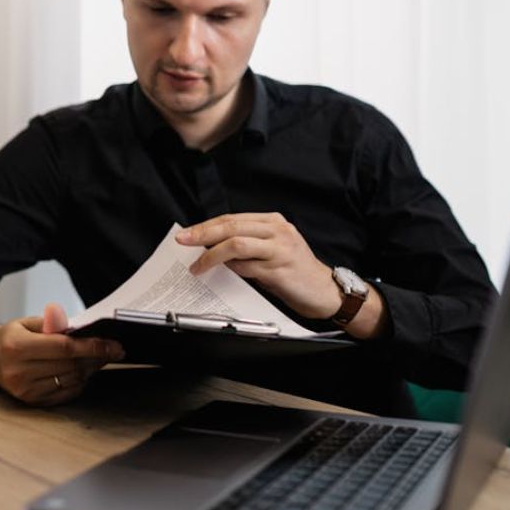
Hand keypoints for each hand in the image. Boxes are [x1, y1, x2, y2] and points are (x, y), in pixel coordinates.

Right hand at [0, 303, 124, 405]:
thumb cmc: (11, 337)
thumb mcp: (27, 323)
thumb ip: (53, 324)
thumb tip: (80, 327)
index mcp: (18, 347)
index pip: (65, 348)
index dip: (93, 346)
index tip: (115, 345)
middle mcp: (19, 372)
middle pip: (71, 366)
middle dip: (96, 357)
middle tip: (113, 349)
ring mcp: (25, 390)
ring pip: (72, 380)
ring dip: (90, 369)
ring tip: (97, 357)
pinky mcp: (31, 401)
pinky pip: (66, 393)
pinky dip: (79, 381)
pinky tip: (82, 371)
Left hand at [176, 212, 339, 319]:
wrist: (325, 291)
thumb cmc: (294, 271)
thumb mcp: (270, 250)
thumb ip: (246, 244)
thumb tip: (210, 246)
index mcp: (273, 222)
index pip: (232, 218)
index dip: (206, 225)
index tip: (186, 232)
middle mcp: (278, 232)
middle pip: (232, 226)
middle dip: (203, 234)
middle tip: (183, 241)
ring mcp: (280, 250)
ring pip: (237, 244)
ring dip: (212, 255)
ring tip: (198, 266)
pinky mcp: (279, 270)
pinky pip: (247, 267)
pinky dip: (231, 270)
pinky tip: (222, 274)